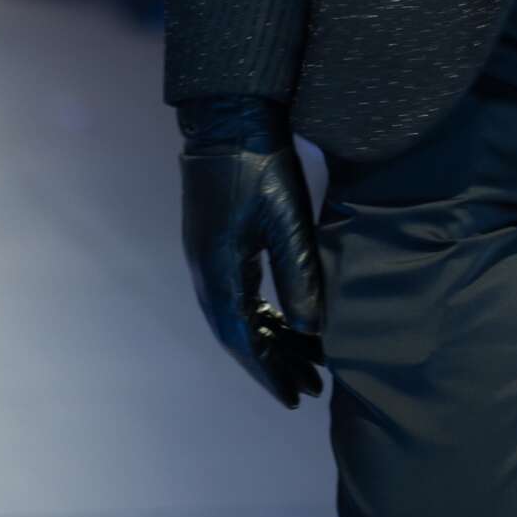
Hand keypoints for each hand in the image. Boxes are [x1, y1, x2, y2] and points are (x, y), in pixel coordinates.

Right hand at [178, 99, 325, 408]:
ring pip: (238, 316)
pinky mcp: (215, 242)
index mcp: (218, 271)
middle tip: (311, 389)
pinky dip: (263, 315)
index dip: (270, 372)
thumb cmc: (262, 164)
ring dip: (270, 341)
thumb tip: (310, 331)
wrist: (230, 117)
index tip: (297, 399)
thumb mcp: (289, 219)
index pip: (243, 339)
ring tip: (308, 362)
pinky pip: (238, 294)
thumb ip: (299, 275)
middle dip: (273, 364)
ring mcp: (207, 257)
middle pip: (239, 334)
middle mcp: (205, 271)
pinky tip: (287, 322)